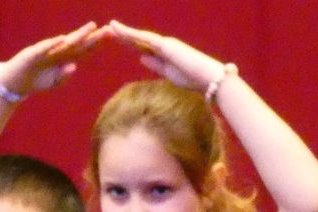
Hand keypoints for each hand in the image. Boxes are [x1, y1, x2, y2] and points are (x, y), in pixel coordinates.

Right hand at [0, 22, 104, 97]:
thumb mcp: (53, 82)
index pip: (84, 50)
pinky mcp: (33, 54)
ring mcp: (47, 51)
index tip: (111, 36)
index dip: (97, 43)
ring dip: (78, 35)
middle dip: (94, 36)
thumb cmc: (36, 81)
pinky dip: (53, 44)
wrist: (16, 82)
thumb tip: (73, 67)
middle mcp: (58, 51)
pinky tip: (62, 39)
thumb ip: (63, 76)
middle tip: (109, 29)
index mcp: (65, 58)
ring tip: (91, 27)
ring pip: (66, 42)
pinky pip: (44, 48)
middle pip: (79, 43)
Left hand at [104, 20, 226, 93]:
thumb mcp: (167, 73)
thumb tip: (141, 56)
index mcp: (164, 52)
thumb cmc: (192, 78)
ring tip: (110, 26)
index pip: (143, 46)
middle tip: (109, 29)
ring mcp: (165, 43)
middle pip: (139, 39)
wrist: (208, 78)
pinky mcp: (165, 45)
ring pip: (140, 36)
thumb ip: (154, 64)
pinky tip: (121, 31)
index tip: (117, 39)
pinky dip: (132, 34)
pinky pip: (145, 39)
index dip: (129, 42)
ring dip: (125, 32)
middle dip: (124, 35)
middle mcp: (163, 44)